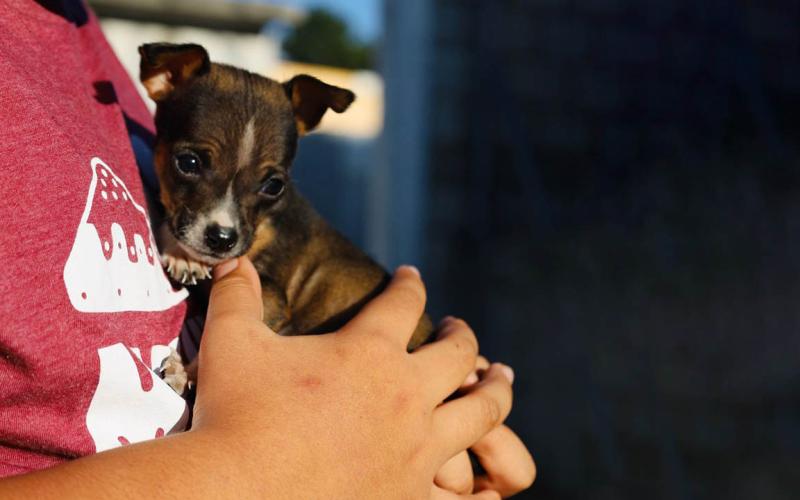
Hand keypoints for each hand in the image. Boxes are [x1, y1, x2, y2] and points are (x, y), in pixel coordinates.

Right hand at [192, 257, 518, 498]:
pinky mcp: (411, 498)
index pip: (403, 302)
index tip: (412, 276)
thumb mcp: (232, 344)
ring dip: (495, 391)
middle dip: (462, 334)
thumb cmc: (234, 416)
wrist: (235, 494)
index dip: (410, 284)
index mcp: (369, 352)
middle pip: (457, 352)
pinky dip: (482, 491)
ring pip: (481, 413)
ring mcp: (416, 450)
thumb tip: (234, 260)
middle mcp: (406, 396)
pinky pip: (463, 497)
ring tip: (501, 380)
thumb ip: (237, 296)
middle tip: (459, 328)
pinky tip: (490, 487)